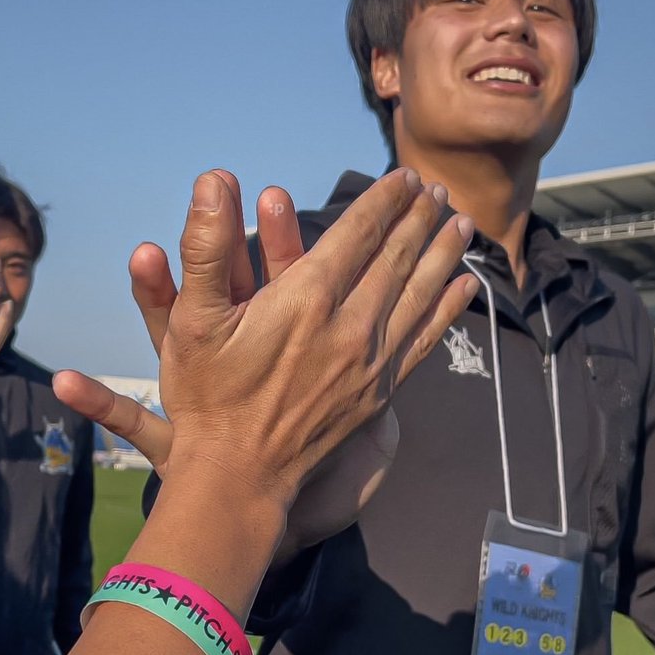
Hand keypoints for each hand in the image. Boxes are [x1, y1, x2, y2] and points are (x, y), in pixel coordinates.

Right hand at [58, 167, 476, 508]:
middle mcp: (349, 325)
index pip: (358, 234)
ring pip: (419, 294)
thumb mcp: (191, 319)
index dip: (382, 201)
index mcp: (306, 298)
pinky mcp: (379, 392)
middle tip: (437, 190)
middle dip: (419, 219)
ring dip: (442, 254)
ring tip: (461, 224)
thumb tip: (213, 180)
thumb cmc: (208, 396)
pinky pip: (425, 339)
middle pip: (397, 258)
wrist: (239, 477)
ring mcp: (370, 361)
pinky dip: (447, 308)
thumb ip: (206, 247)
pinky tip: (464, 288)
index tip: (403, 178)